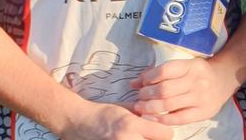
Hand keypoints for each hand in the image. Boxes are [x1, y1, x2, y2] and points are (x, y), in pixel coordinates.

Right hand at [58, 101, 172, 139]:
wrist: (79, 123)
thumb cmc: (102, 113)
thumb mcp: (125, 108)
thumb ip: (143, 114)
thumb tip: (159, 117)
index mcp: (131, 125)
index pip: (166, 134)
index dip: (166, 131)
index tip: (163, 129)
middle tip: (152, 136)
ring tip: (140, 137)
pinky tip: (132, 139)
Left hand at [132, 56, 236, 125]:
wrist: (224, 80)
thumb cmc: (198, 72)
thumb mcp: (184, 66)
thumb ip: (160, 72)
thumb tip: (134, 83)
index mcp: (192, 66)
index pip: (166, 70)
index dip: (149, 78)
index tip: (141, 83)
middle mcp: (198, 81)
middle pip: (164, 90)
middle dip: (146, 95)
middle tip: (139, 97)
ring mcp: (201, 97)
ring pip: (168, 105)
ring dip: (150, 108)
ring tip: (141, 107)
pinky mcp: (204, 112)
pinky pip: (178, 119)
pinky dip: (162, 120)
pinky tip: (152, 118)